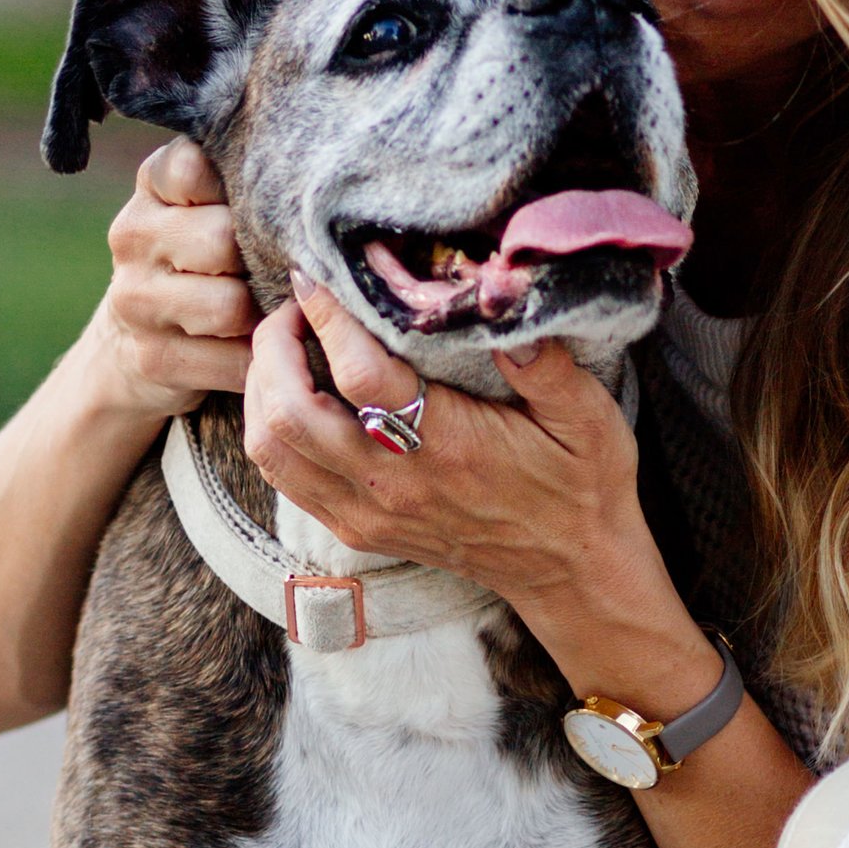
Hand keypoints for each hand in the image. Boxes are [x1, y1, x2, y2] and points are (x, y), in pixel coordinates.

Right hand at [86, 141, 259, 417]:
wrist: (134, 340)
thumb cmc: (198, 260)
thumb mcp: (206, 207)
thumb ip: (239, 181)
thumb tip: (306, 177)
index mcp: (153, 187)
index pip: (195, 167)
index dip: (238, 190)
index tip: (253, 208)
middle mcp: (134, 235)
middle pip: (222, 240)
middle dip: (258, 260)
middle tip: (273, 270)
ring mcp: (137, 299)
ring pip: (230, 305)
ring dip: (260, 314)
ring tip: (267, 308)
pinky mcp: (154, 357)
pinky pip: (233, 359)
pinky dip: (256, 358)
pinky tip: (255, 346)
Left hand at [245, 279, 659, 636]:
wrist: (571, 571)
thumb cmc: (581, 486)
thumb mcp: (587, 418)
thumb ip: (544, 361)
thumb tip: (503, 294)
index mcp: (448, 449)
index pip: (360, 376)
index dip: (327, 318)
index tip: (315, 275)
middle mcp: (396, 485)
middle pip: (289, 415)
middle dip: (273, 349)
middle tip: (293, 309)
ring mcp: (370, 512)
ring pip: (272, 449)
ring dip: (260, 390)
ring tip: (285, 347)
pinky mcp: (359, 528)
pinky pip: (285, 477)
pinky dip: (270, 429)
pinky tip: (291, 394)